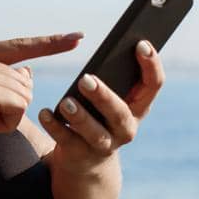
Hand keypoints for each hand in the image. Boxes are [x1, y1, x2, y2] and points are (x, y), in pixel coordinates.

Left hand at [37, 39, 164, 169]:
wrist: (85, 159)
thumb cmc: (97, 114)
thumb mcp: (108, 97)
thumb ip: (108, 75)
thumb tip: (91, 39)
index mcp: (138, 107)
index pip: (153, 85)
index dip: (151, 65)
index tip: (140, 44)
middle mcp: (126, 128)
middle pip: (120, 112)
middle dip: (104, 96)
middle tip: (85, 79)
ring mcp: (104, 144)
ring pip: (95, 132)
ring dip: (80, 116)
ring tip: (66, 103)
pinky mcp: (80, 154)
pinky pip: (67, 140)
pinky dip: (55, 127)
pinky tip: (45, 113)